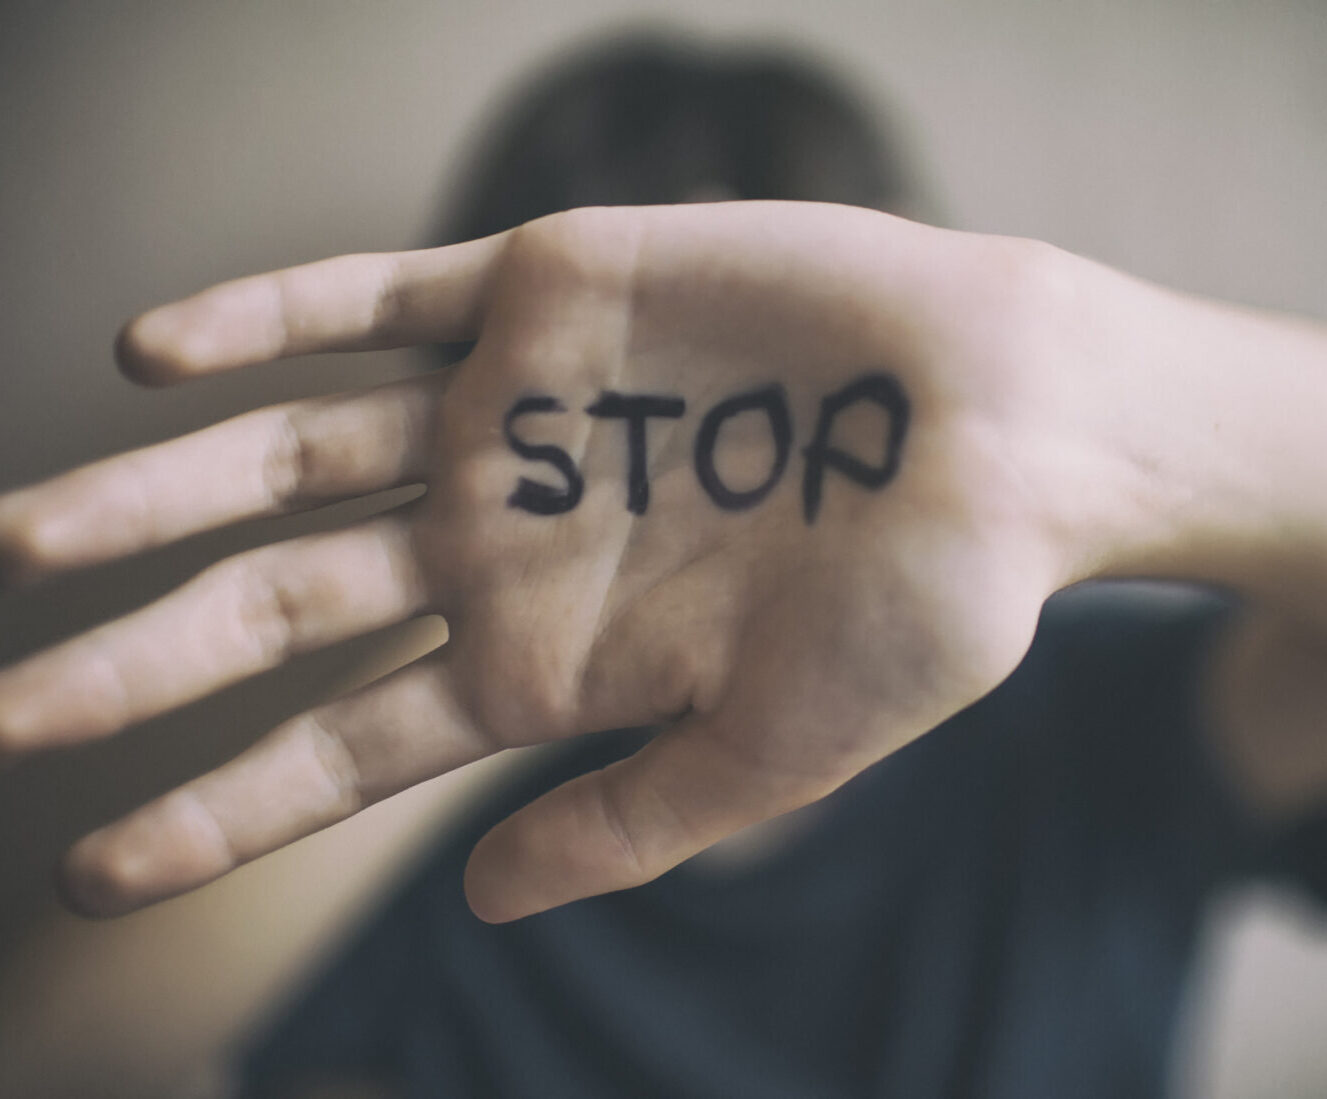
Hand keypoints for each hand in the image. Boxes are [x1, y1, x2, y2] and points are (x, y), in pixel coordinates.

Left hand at [0, 203, 1066, 921]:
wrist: (1015, 431)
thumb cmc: (921, 606)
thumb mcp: (774, 751)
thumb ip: (621, 824)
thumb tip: (472, 908)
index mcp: (549, 660)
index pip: (345, 748)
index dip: (218, 809)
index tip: (92, 873)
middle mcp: (507, 537)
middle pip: (285, 606)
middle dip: (141, 661)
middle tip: (2, 718)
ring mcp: (516, 416)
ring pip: (294, 453)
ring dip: (157, 492)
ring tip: (20, 544)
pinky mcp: (546, 294)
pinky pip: (372, 298)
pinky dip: (265, 319)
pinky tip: (155, 357)